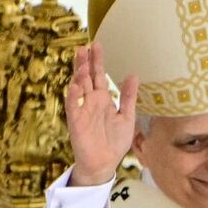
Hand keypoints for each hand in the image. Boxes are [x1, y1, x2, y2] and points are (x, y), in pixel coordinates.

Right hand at [64, 42, 138, 186]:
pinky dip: (73, 95)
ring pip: (78, 88)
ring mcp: (82, 110)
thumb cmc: (114, 142)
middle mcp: (91, 102)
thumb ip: (129, 97)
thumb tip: (133, 75)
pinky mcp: (76, 122)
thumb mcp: (127, 117)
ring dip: (79, 75)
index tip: (96, 45)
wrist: (105, 163)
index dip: (97, 61)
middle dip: (85, 62)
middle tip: (84, 46)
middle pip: (86, 77)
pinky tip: (75, 84)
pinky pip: (73, 106)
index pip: (98, 76)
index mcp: (103, 99)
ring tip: (83, 60)